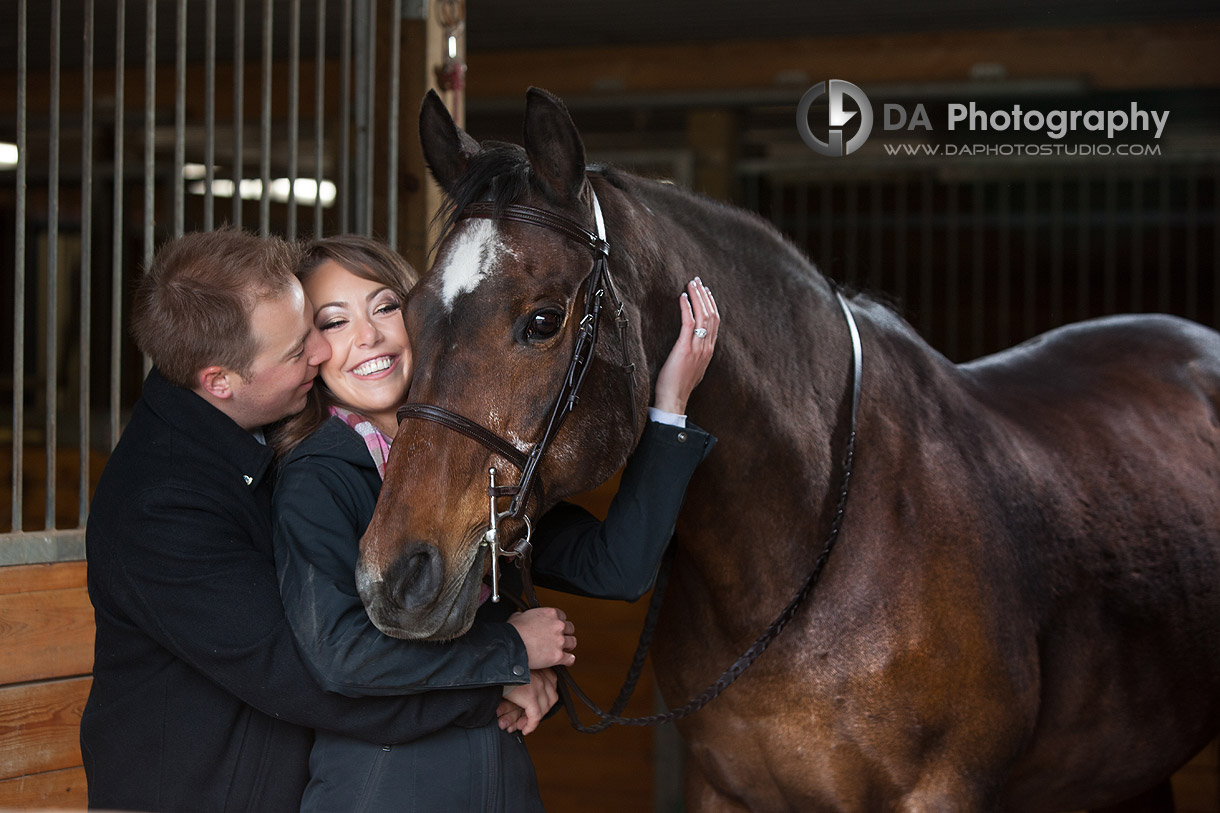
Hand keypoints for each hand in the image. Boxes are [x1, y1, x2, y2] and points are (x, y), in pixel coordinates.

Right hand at [498, 668, 558, 734]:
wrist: (490, 671)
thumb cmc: (498, 673)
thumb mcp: (515, 675)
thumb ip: (524, 684)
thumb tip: (532, 694)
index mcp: (540, 667)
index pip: (551, 686)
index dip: (545, 700)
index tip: (535, 707)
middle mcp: (541, 676)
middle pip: (551, 699)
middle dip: (542, 710)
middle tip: (527, 719)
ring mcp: (538, 686)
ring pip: (544, 709)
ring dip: (534, 719)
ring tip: (522, 725)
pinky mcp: (530, 697)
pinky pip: (535, 717)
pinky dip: (531, 726)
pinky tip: (524, 730)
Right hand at [507, 607, 575, 668]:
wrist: (511, 646)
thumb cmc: (513, 632)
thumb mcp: (519, 616)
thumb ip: (526, 615)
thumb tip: (523, 617)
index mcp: (550, 614)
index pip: (562, 616)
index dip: (558, 622)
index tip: (555, 627)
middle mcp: (558, 626)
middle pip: (570, 628)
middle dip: (565, 633)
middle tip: (560, 638)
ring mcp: (559, 641)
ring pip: (572, 642)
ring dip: (568, 646)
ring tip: (564, 649)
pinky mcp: (558, 656)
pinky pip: (570, 658)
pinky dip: (569, 660)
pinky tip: (567, 660)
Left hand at [654, 277, 719, 414]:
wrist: (674, 399)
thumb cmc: (678, 385)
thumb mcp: (693, 367)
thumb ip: (697, 353)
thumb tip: (694, 343)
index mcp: (709, 350)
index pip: (715, 321)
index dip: (711, 304)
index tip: (705, 291)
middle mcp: (707, 347)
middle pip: (711, 315)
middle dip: (704, 295)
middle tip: (697, 280)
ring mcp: (698, 348)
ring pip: (703, 316)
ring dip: (697, 297)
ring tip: (691, 284)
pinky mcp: (685, 348)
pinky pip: (688, 323)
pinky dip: (686, 308)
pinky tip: (682, 297)